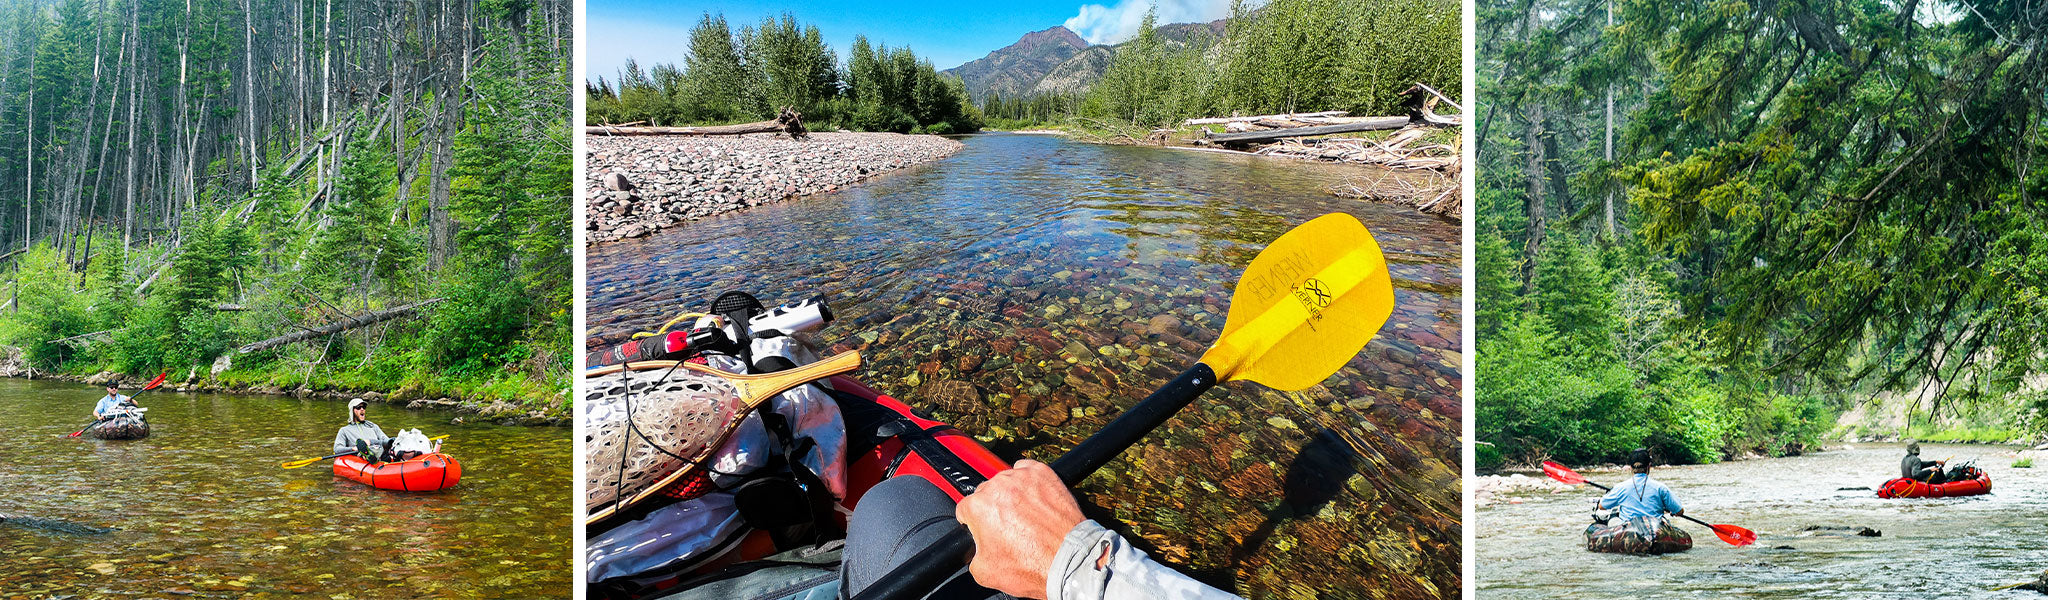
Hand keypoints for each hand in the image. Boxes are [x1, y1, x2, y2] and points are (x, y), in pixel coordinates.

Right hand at [955, 459, 1085, 599]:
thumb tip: (977, 546)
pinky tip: (1034, 498)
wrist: (1068, 560)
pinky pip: (1026, 469)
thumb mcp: (984, 572)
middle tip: (1008, 528)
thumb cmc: (1033, 566)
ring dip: (1010, 495)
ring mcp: (1021, 478)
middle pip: (985, 493)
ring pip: (1006, 481)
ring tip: (1025, 516)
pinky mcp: (1042, 473)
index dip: (973, 522)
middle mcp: (998, 487)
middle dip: (993, 509)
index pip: (964, 509)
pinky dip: (1028, 481)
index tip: (984, 529)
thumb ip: (972, 554)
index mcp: (978, 507)